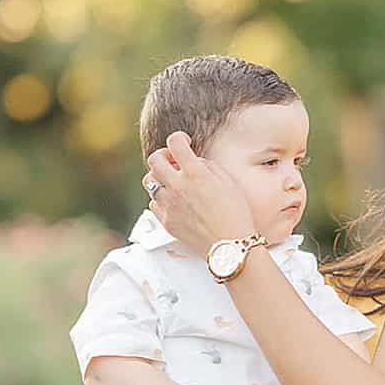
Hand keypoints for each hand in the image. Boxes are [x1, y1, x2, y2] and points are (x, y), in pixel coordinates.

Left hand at [145, 132, 256, 251]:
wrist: (231, 246)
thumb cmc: (235, 214)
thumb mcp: (228, 182)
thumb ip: (207, 166)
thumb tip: (194, 161)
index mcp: (195, 174)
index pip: (175, 143)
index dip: (179, 138)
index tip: (184, 143)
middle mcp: (178, 187)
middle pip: (154, 160)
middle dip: (163, 156)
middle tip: (173, 161)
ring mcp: (169, 205)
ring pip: (149, 182)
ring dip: (160, 178)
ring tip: (173, 183)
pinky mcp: (166, 221)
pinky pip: (153, 204)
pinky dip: (161, 199)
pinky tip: (174, 202)